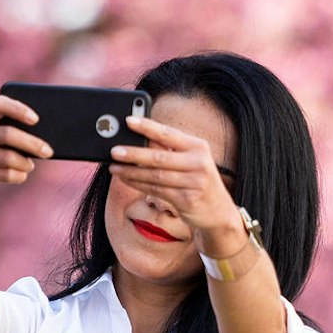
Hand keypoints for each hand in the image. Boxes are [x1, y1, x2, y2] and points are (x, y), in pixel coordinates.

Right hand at [0, 95, 55, 196]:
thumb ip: (4, 130)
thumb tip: (42, 138)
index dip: (18, 109)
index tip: (35, 119)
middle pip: (9, 134)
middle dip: (33, 143)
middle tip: (48, 151)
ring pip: (8, 158)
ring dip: (25, 163)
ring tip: (30, 165)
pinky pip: (4, 175)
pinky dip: (18, 176)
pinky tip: (21, 174)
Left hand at [108, 115, 246, 254]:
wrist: (219, 212)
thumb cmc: (198, 181)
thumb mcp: (191, 160)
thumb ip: (169, 149)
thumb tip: (138, 139)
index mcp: (198, 147)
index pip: (169, 133)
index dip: (148, 127)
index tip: (129, 121)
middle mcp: (198, 163)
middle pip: (159, 157)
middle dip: (134, 154)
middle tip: (114, 151)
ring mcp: (193, 183)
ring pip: (155, 176)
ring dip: (131, 171)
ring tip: (114, 167)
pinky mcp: (187, 200)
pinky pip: (156, 190)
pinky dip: (138, 184)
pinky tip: (126, 179)